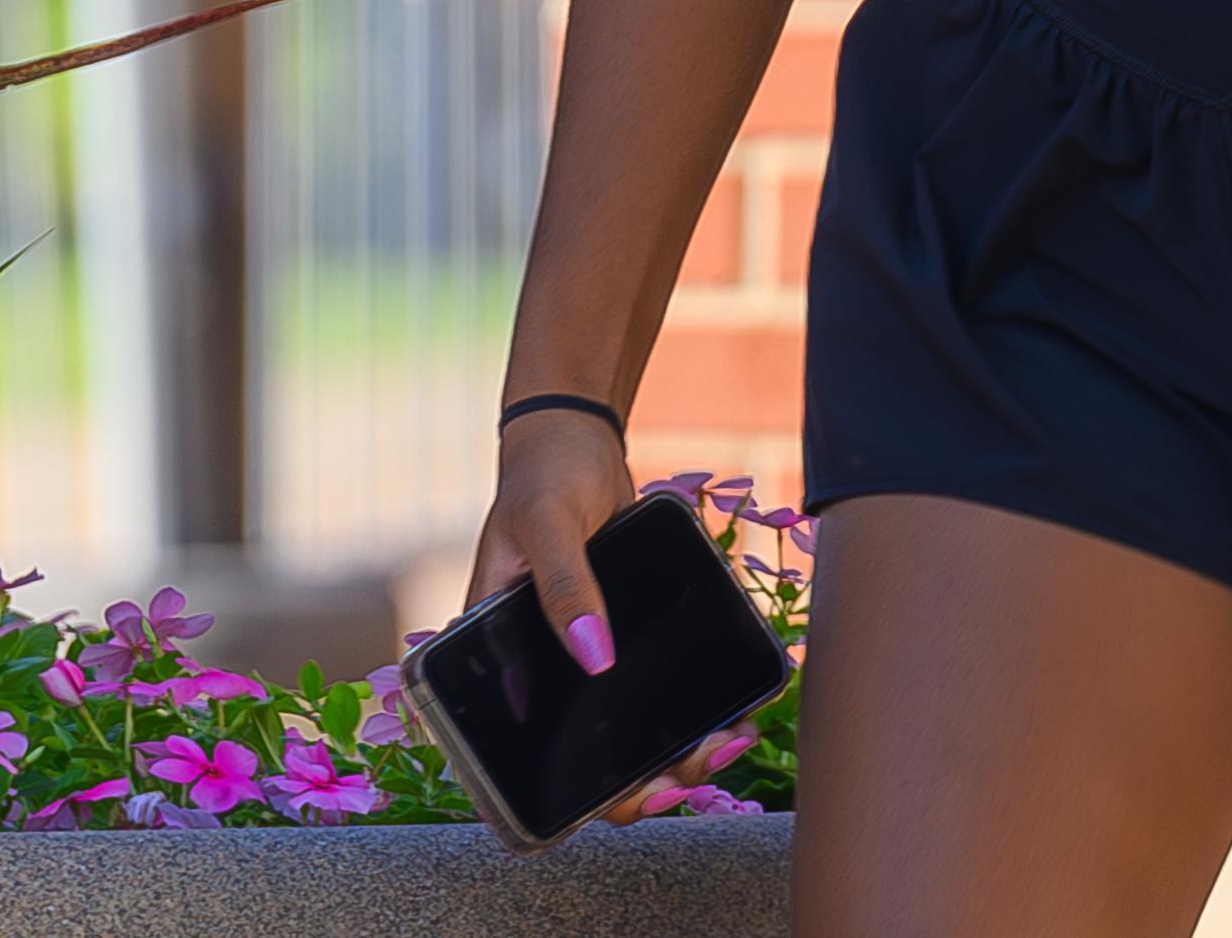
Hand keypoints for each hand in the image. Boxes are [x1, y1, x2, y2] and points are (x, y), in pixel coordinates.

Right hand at [458, 413, 755, 827]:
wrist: (576, 439)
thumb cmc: (543, 476)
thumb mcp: (548, 524)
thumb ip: (565, 587)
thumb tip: (593, 656)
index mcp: (498, 663)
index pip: (523, 754)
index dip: (575, 790)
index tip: (638, 791)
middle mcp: (538, 671)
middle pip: (586, 753)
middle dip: (647, 773)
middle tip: (705, 758)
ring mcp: (581, 656)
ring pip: (626, 727)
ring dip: (676, 745)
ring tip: (730, 737)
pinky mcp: (619, 634)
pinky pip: (654, 683)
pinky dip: (689, 700)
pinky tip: (733, 703)